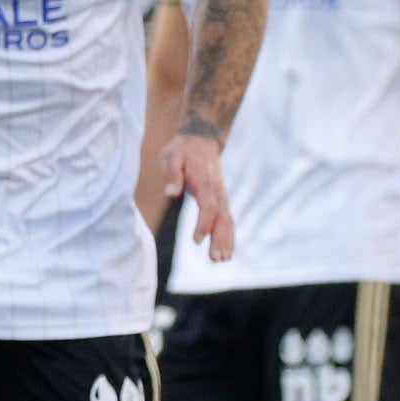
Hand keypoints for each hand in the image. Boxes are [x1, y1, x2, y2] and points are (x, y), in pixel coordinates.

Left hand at [159, 126, 233, 260]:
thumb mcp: (171, 156)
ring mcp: (221, 196)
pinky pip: (227, 220)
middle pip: (222, 218)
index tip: (196, 240)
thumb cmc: (182, 151)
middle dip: (220, 238)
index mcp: (205, 182)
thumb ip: (171, 173)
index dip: (204, 223)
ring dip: (226, 240)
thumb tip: (170, 193)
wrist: (200, 141)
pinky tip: (226, 252)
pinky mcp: (220, 201)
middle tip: (216, 258)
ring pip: (227, 221)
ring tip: (221, 259)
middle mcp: (217, 191)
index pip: (208, 206)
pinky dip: (228, 236)